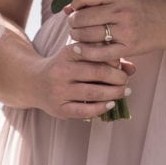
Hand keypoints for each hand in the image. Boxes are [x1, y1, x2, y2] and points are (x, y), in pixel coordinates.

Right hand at [2, 38, 131, 120]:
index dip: (113, 60)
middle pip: (97, 73)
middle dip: (117, 78)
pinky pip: (84, 110)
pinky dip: (101, 108)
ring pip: (93, 93)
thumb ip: (104, 58)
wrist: (33, 82)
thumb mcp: (79, 56)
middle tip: (126, 81)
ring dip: (114, 93)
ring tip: (124, 91)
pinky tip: (111, 104)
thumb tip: (132, 68)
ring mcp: (59, 91)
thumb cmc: (63, 67)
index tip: (121, 65)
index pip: (96, 54)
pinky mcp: (59, 109)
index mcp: (67, 54)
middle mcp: (61, 71)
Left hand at [63, 0, 165, 66]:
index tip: (75, 8)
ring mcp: (126, 30)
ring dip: (77, 36)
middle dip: (72, 22)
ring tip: (79, 34)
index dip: (74, 3)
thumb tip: (68, 8)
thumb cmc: (145, 6)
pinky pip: (99, 53)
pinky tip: (81, 49)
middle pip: (82, 17)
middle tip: (74, 24)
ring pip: (88, 35)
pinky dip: (86, 52)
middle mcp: (122, 10)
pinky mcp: (129, 48)